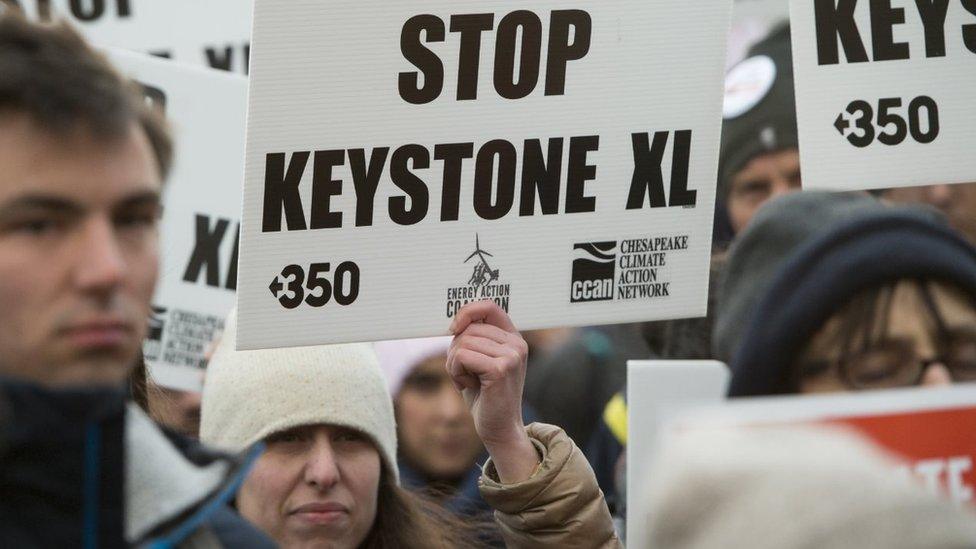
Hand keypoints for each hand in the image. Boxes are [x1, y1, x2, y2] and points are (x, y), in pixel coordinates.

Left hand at [447, 301, 538, 482]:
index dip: (467, 312)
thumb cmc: (484, 395)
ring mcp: (512, 355)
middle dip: (456, 350)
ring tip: (468, 380)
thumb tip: (454, 321)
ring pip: (463, 342)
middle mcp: (517, 344)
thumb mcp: (479, 360)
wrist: (498, 428)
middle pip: (469, 328)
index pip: (489, 306)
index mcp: (513, 338)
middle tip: (464, 373)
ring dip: (455, 364)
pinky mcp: (501, 369)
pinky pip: (462, 356)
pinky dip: (456, 372)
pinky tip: (468, 386)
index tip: (453, 328)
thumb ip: (472, 339)